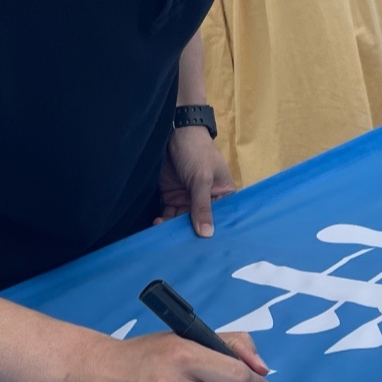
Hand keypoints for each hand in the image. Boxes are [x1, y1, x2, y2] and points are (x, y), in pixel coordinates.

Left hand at [158, 118, 234, 240]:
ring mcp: (188, 200)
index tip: (208, 252)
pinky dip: (163, 222)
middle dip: (192, 236)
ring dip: (175, 230)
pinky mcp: (172, 197)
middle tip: (184, 251)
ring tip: (167, 240)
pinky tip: (158, 227)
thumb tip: (206, 234)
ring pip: (183, 222)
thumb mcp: (202, 177)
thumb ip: (202, 206)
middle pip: (200, 224)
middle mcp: (207, 202)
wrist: (174, 129)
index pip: (221, 220)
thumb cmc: (196, 150)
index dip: (215, 235)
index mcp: (223, 197)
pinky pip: (169, 215)